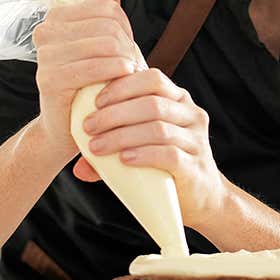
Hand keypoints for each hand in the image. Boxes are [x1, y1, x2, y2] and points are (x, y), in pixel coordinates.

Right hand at [32, 0, 146, 161]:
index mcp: (56, 17)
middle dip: (128, 48)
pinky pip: (94, 67)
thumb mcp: (101, 45)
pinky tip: (121, 83)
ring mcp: (44, 55)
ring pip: (105, 44)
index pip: (107, 9)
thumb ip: (103, 12)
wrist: (70, 127)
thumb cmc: (91, 83)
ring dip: (125, 63)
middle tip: (132, 69)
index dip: (126, 30)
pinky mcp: (49, 79)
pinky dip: (115, 74)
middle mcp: (45, 31)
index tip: (127, 51)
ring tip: (128, 78)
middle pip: (108, 26)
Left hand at [73, 67, 228, 227]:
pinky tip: (124, 159)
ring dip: (122, 135)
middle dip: (115, 113)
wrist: (201, 200)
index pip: (152, 79)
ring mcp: (196, 140)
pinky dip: (143, 154)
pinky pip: (169, 154)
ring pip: (158, 127)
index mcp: (178, 100)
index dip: (123, 86)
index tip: (95, 102)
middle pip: (152, 102)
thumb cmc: (166, 169)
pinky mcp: (195, 166)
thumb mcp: (141, 149)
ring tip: (97, 146)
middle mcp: (191, 115)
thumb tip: (78, 167)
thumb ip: (113, 150)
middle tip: (89, 127)